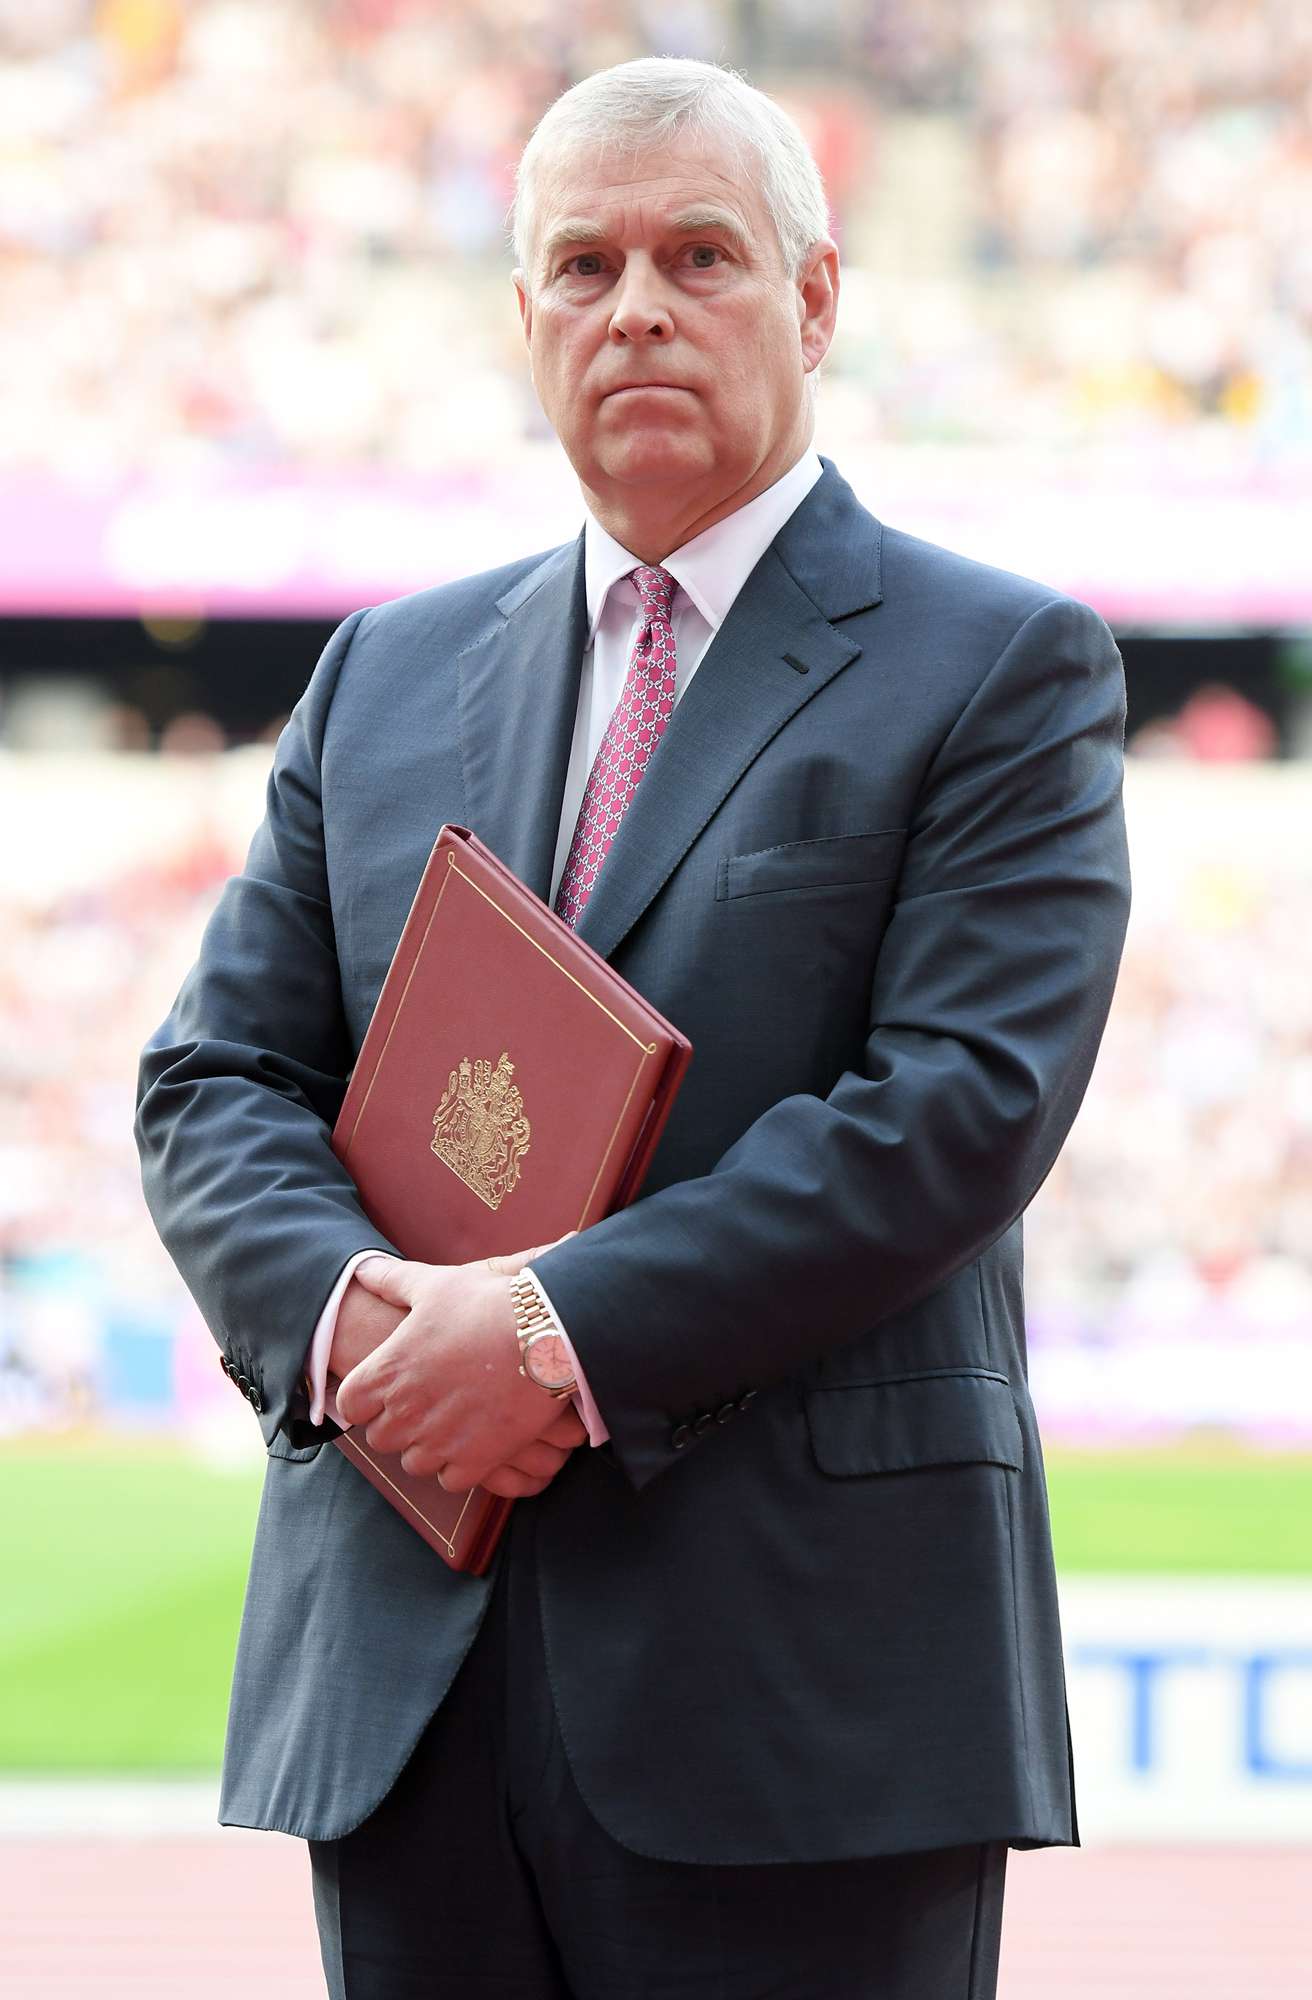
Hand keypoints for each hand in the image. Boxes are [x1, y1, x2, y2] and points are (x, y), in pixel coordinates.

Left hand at [335, 1238, 581, 1491]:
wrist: (547, 1332)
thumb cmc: (488, 1303)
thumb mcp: (435, 1285)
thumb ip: (392, 1281)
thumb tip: (362, 1269)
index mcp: (388, 1370)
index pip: (349, 1404)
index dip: (366, 1398)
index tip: (386, 1390)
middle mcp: (406, 1411)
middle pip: (380, 1438)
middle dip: (398, 1424)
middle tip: (426, 1404)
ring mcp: (440, 1440)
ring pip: (413, 1462)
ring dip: (427, 1447)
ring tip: (451, 1423)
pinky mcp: (475, 1460)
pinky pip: (450, 1480)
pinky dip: (459, 1466)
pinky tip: (473, 1441)